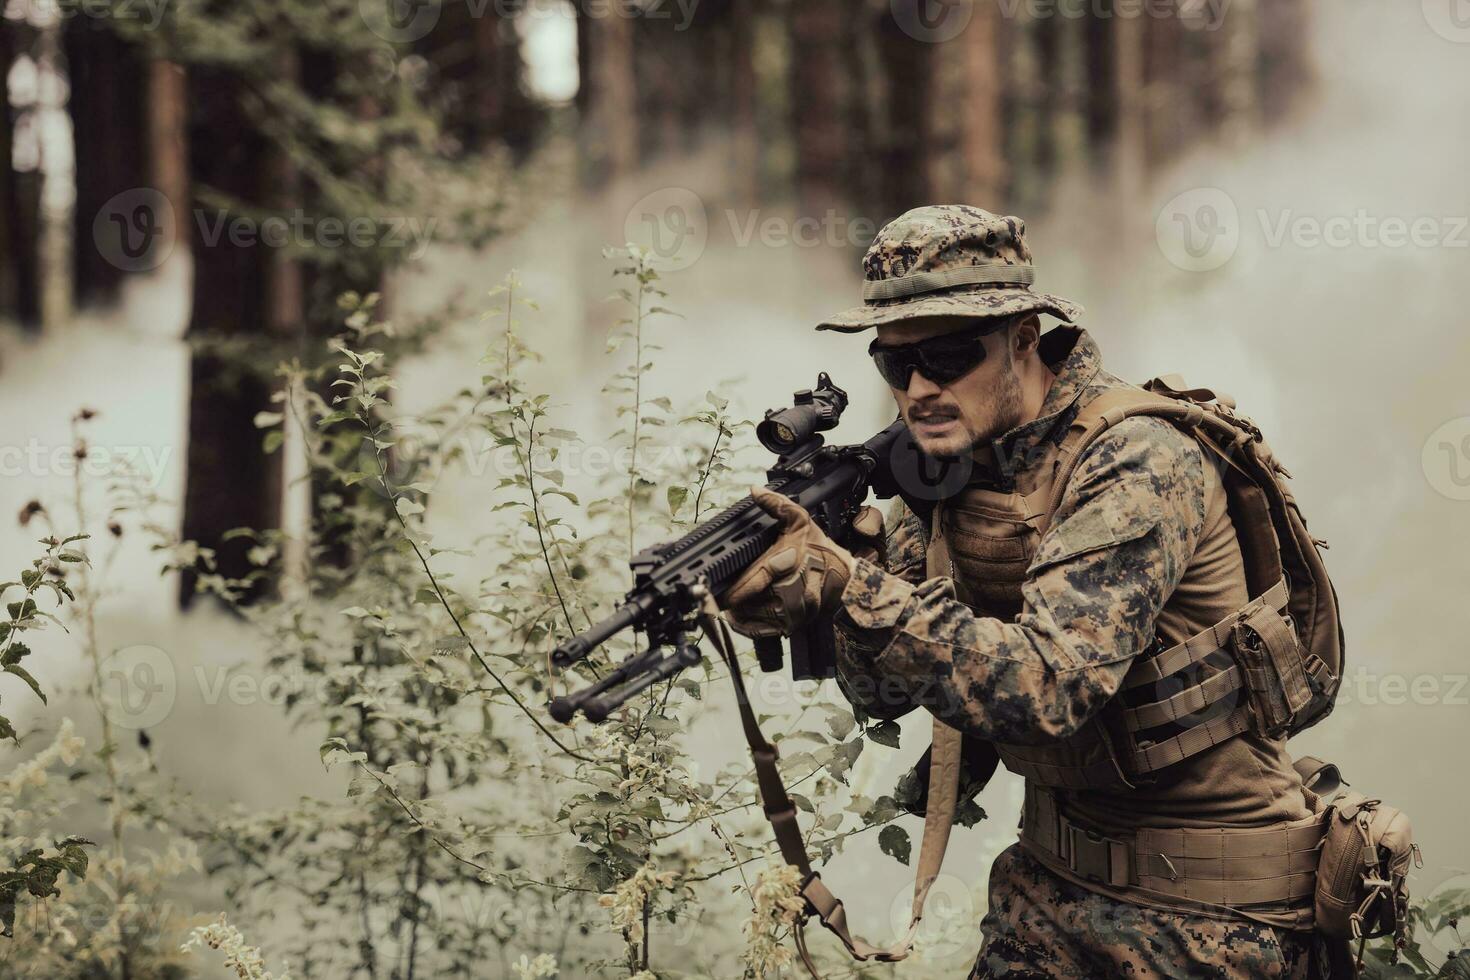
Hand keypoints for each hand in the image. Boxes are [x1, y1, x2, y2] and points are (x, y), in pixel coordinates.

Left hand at [719, 487, 879, 637]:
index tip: (719, 590)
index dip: (734, 589)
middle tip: (717, 595)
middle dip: (732, 599)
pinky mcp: (792, 625)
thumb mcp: (801, 522)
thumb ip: (776, 506)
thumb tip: (755, 491)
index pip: (753, 580)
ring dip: (739, 612)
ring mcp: (790, 611)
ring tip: (731, 602)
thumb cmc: (821, 551)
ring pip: (752, 616)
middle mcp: (788, 590)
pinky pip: (762, 631)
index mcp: (785, 563)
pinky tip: (740, 619)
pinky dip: (748, 627)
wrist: (847, 579)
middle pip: (748, 601)